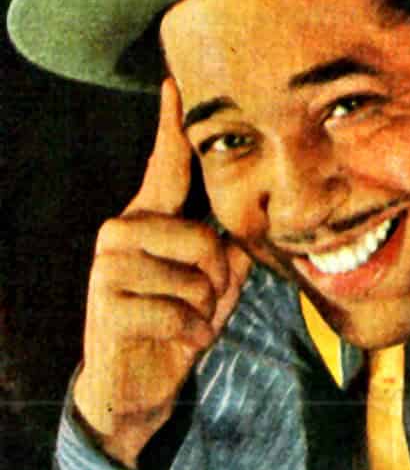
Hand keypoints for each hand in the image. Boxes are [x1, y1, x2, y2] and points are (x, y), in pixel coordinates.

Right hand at [74, 77, 250, 468]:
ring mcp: (110, 266)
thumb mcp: (213, 292)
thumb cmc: (176, 329)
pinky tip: (177, 342)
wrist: (137, 386)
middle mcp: (123, 232)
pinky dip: (191, 336)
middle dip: (217, 281)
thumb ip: (230, 259)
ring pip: (193, 279)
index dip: (171, 128)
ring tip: (182, 321)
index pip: (164, 168)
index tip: (176, 83)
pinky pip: (177, 313)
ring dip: (202, 312)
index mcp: (151, 222)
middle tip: (201, 304)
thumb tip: (242, 238)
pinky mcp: (107, 303)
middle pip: (202, 239)